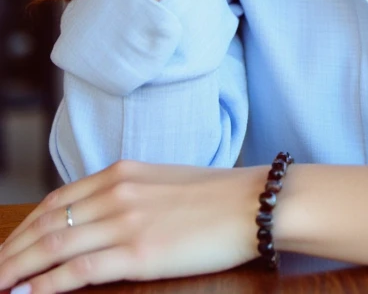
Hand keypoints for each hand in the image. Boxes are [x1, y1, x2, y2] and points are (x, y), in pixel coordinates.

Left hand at [0, 159, 266, 293]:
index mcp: (122, 173)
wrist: (254, 202)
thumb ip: (129, 195)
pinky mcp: (138, 251)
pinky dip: (45, 285)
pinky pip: (79, 271)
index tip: (7, 248)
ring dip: (16, 268)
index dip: (25, 228)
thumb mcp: (164, 184)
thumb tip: (102, 218)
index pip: (57, 202)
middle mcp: (116, 191)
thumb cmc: (217, 197)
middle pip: (45, 224)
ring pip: (52, 247)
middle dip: (10, 251)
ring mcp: (125, 221)